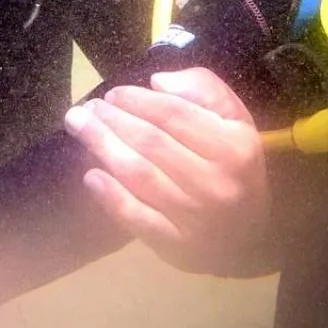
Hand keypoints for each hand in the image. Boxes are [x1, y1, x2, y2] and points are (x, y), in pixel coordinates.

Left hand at [66, 67, 272, 276]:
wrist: (248, 235)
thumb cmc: (234, 166)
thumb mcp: (234, 120)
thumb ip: (204, 89)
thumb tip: (157, 82)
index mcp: (234, 146)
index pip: (174, 114)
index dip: (137, 100)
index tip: (112, 94)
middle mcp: (216, 181)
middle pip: (151, 143)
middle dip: (111, 121)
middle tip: (84, 109)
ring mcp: (194, 217)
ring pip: (140, 176)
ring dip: (103, 148)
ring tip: (79, 128)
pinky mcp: (175, 245)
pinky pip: (136, 216)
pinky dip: (110, 195)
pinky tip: (91, 176)